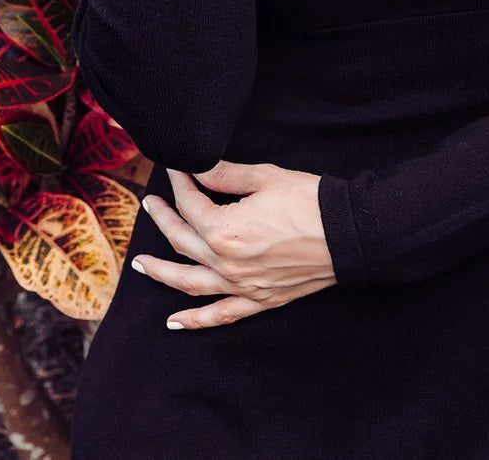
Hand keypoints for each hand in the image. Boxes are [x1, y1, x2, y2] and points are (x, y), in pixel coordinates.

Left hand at [132, 159, 336, 329]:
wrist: (347, 233)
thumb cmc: (308, 200)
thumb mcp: (264, 177)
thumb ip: (224, 174)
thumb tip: (196, 166)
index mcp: (224, 229)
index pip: (190, 204)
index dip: (180, 183)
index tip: (176, 169)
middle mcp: (225, 263)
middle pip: (182, 240)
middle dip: (163, 219)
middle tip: (151, 204)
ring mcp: (241, 286)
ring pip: (189, 282)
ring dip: (161, 273)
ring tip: (140, 264)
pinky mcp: (259, 300)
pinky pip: (220, 315)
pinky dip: (195, 321)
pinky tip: (175, 322)